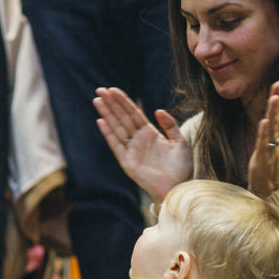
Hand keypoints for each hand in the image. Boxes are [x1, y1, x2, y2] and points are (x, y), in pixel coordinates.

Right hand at [94, 87, 191, 201]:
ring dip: (107, 114)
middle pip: (122, 117)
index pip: (133, 113)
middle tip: (100, 90)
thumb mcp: (180, 142)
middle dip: (111, 104)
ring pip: (116, 128)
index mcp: (149, 133)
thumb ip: (170, 125)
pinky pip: (116, 145)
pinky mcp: (127, 162)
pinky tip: (101, 121)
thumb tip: (157, 110)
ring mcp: (131, 150)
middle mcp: (138, 140)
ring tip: (97, 100)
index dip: (123, 101)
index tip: (113, 89)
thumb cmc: (181, 167)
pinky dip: (108, 134)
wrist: (178, 188)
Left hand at [248, 81, 278, 197]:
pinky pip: (264, 143)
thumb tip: (272, 114)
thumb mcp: (272, 143)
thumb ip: (273, 129)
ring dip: (274, 112)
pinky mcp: (263, 157)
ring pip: (274, 127)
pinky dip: (264, 132)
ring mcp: (272, 148)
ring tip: (274, 98)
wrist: (271, 189)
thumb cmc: (270, 166)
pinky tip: (264, 122)